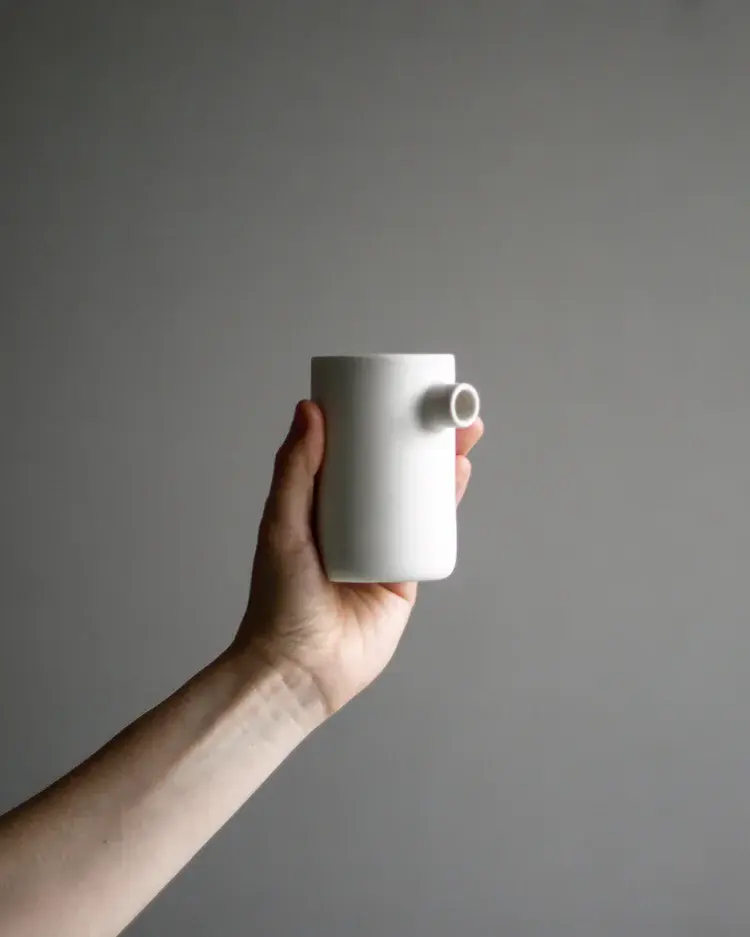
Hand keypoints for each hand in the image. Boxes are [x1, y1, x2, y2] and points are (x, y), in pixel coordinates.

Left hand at [233, 400, 483, 713]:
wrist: (301, 668)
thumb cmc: (278, 600)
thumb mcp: (281, 524)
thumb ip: (294, 471)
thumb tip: (309, 410)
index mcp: (321, 506)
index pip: (354, 455)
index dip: (378, 424)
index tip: (397, 394)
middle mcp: (356, 523)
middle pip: (395, 471)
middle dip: (422, 439)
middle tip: (444, 409)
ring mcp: (383, 547)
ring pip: (418, 498)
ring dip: (441, 466)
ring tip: (459, 437)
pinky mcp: (405, 575)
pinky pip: (429, 535)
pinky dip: (445, 507)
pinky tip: (457, 479)